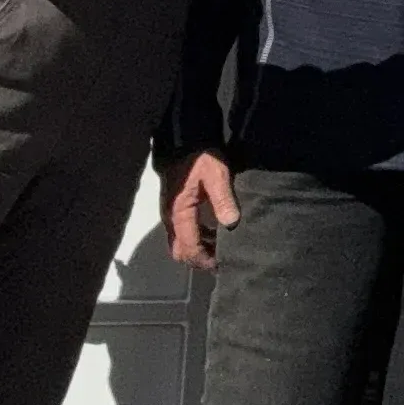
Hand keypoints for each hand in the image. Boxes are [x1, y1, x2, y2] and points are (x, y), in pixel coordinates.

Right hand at [165, 152, 239, 267]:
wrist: (184, 140)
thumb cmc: (201, 157)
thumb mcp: (216, 176)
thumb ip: (223, 199)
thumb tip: (232, 223)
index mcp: (180, 214)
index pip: (189, 248)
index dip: (205, 260)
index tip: (223, 264)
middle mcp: (171, 219)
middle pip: (180, 252)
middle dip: (200, 260)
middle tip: (222, 259)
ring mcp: (171, 214)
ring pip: (180, 244)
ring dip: (199, 250)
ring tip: (223, 248)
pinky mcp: (175, 209)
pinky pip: (182, 233)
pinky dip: (197, 239)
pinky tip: (216, 233)